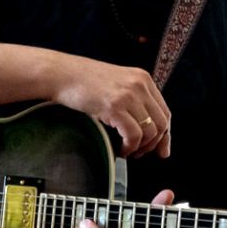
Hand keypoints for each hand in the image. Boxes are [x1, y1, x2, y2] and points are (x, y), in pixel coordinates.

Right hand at [50, 55, 170, 158]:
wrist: (61, 74)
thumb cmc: (84, 81)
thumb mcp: (116, 84)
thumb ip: (134, 100)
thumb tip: (147, 129)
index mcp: (143, 79)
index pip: (165, 112)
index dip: (165, 135)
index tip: (161, 150)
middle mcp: (140, 85)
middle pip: (161, 123)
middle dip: (153, 144)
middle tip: (139, 153)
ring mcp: (128, 95)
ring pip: (150, 132)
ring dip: (139, 148)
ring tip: (126, 150)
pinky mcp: (115, 107)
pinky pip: (134, 135)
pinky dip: (129, 147)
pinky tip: (119, 149)